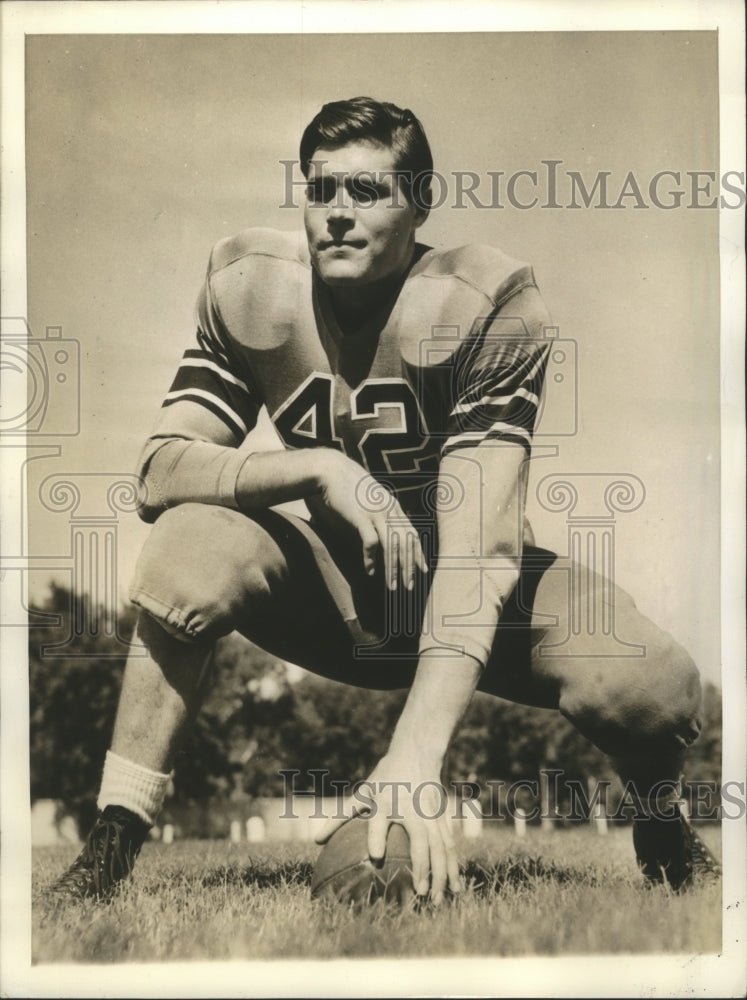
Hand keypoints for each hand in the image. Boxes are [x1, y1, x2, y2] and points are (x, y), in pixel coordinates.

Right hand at [313, 450, 427, 589]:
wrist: (330, 471)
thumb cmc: (348, 488)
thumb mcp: (370, 500)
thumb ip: (379, 515)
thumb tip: (383, 535)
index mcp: (393, 506)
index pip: (412, 533)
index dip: (418, 553)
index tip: (423, 570)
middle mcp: (389, 509)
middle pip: (405, 543)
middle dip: (409, 567)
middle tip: (410, 587)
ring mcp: (376, 512)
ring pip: (392, 546)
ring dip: (393, 569)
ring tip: (393, 587)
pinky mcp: (361, 516)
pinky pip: (371, 542)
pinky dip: (371, 559)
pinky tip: (369, 571)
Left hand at [315, 750, 461, 904]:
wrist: (418, 753)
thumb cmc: (386, 776)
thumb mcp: (364, 792)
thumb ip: (342, 816)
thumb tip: (317, 841)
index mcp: (387, 801)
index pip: (379, 820)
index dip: (376, 836)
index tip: (375, 856)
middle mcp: (412, 809)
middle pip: (421, 841)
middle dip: (423, 868)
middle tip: (419, 894)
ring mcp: (431, 813)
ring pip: (441, 847)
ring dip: (441, 874)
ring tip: (437, 900)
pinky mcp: (443, 817)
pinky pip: (449, 845)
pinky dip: (453, 866)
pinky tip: (455, 885)